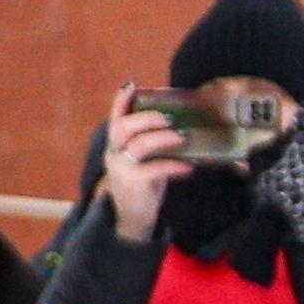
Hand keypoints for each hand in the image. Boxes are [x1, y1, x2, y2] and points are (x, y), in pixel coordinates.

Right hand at [98, 83, 190, 241]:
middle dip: (148, 118)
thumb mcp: (143, 160)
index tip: (132, 84)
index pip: (115, 118)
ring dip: (164, 138)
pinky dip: (174, 166)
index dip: (120, 100)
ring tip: (183, 138)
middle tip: (171, 119)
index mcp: (115, 145)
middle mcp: (114, 154)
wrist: (133, 218)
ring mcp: (121, 169)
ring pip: (140, 145)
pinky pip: (155, 169)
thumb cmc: (143, 183)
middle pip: (124, 127)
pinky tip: (189, 167)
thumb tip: (181, 126)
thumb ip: (151, 143)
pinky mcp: (133, 184)